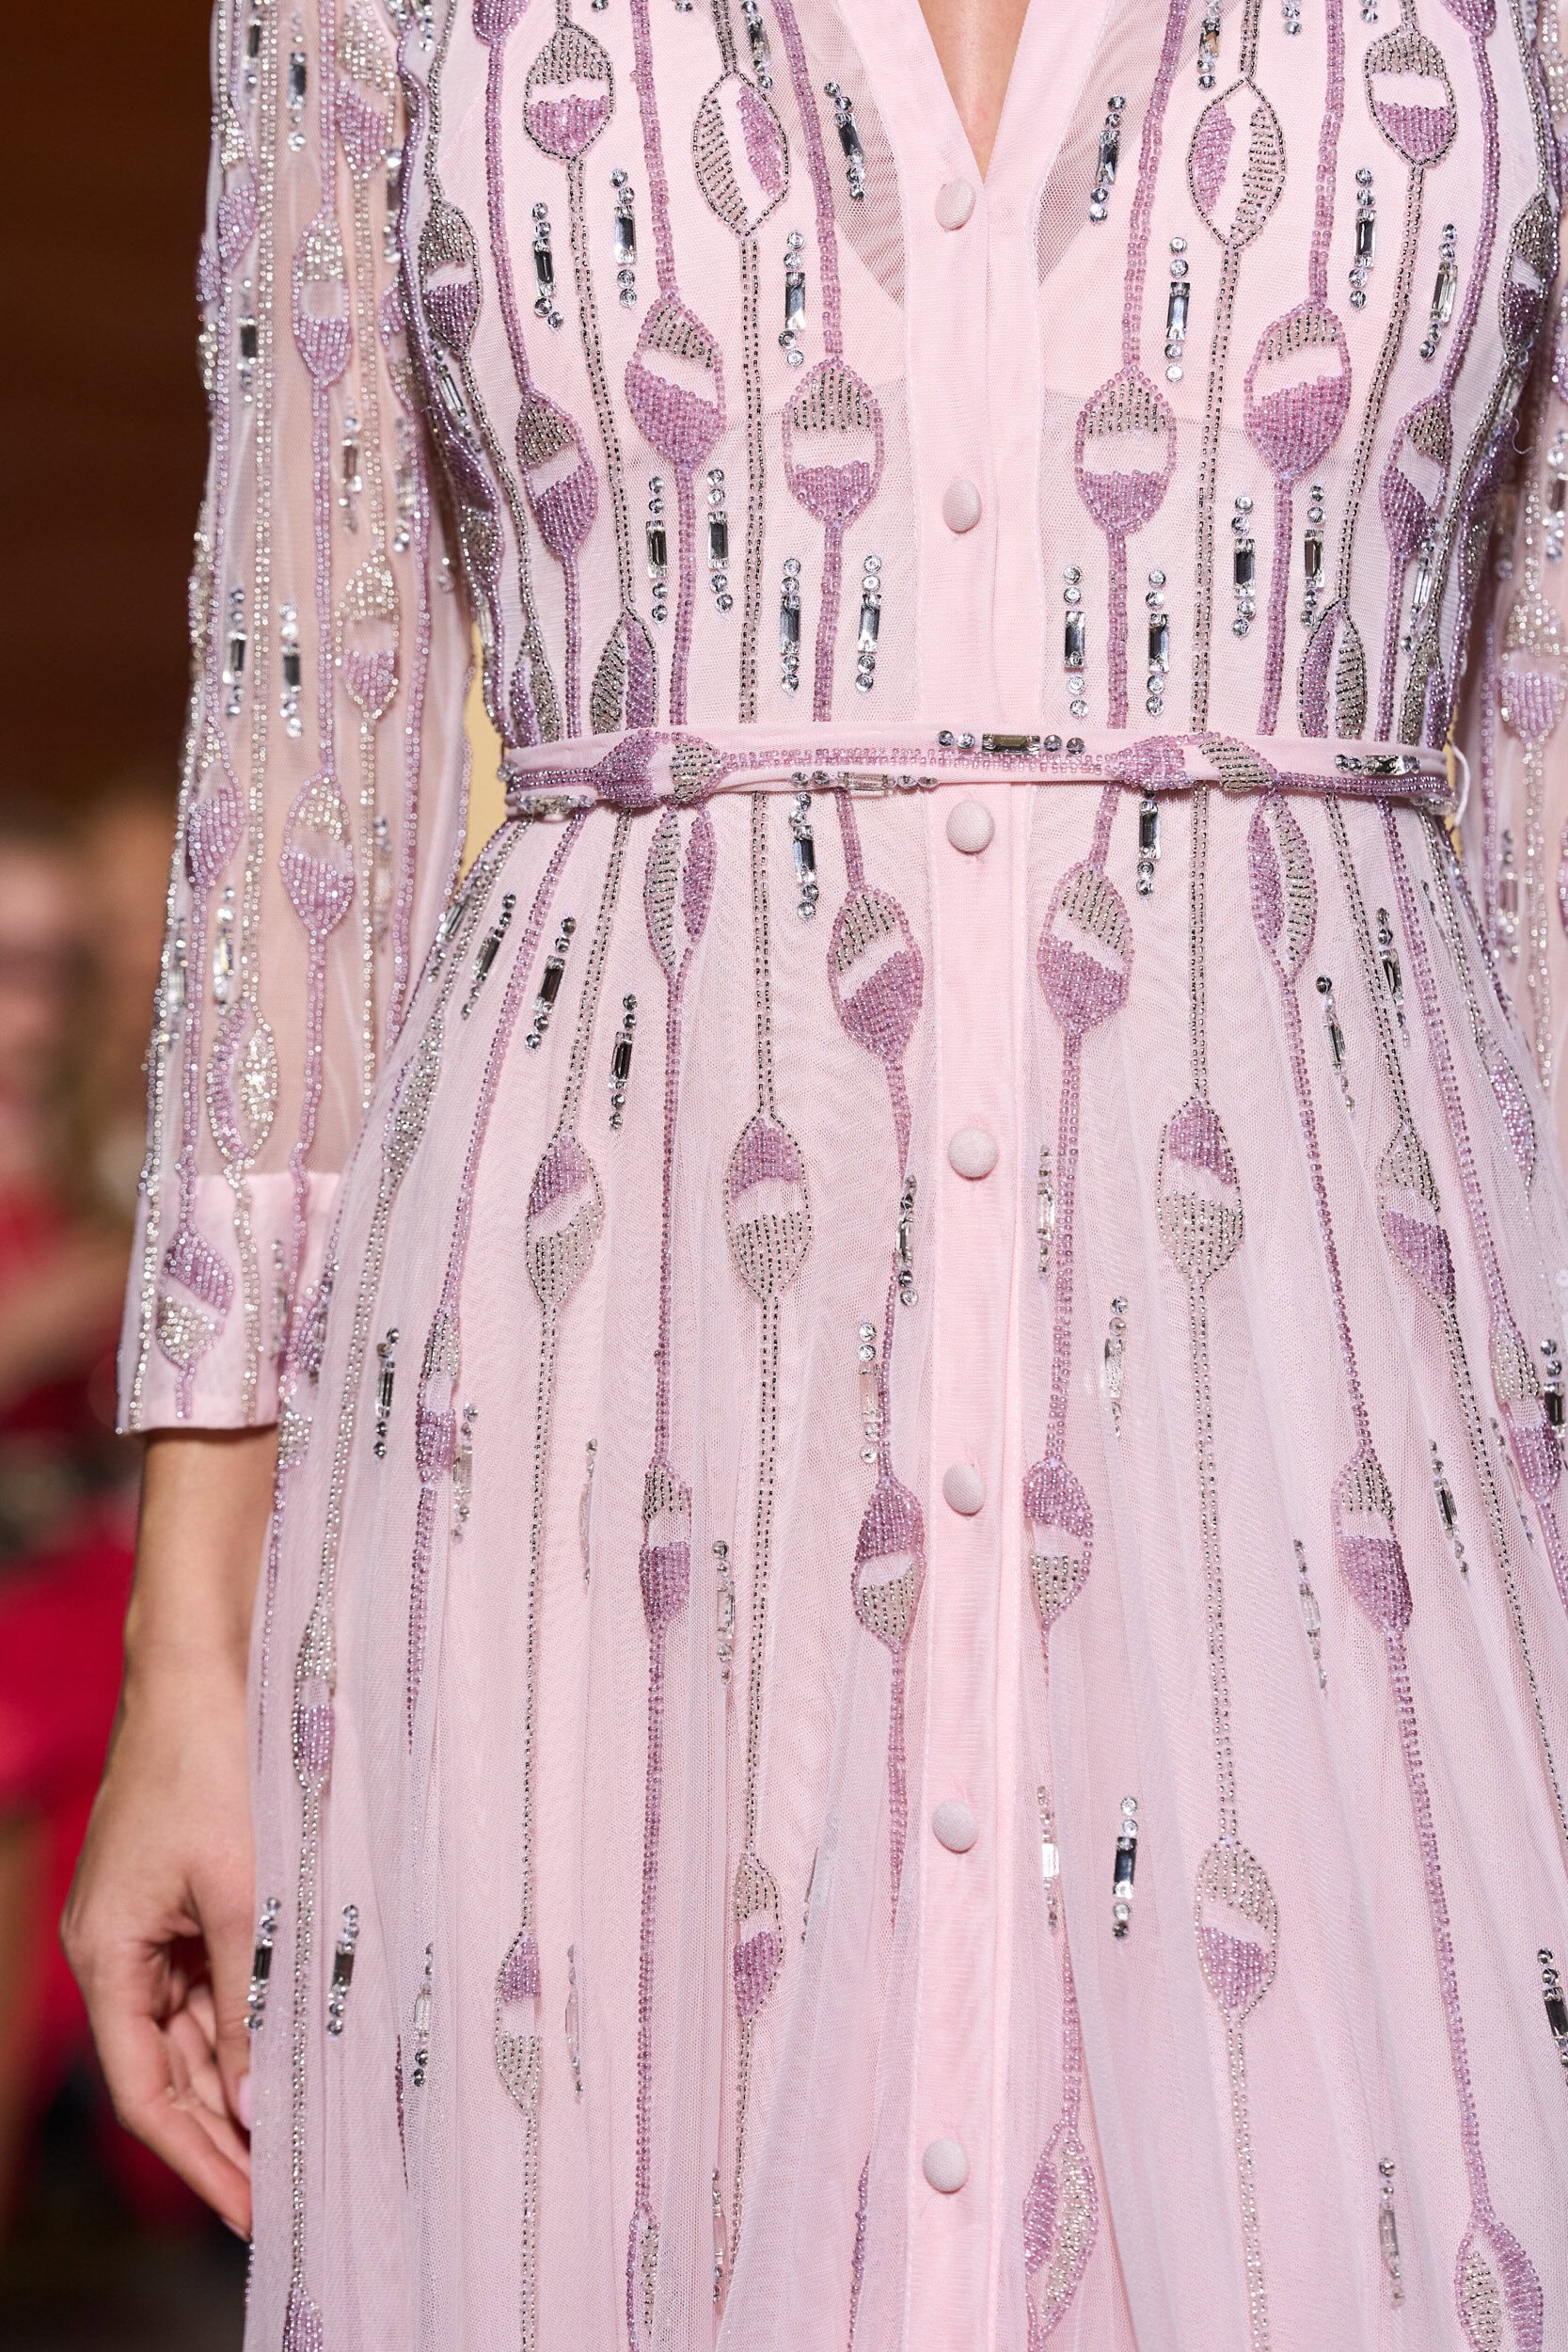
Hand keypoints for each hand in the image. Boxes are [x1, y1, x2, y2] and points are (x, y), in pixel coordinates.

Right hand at [61, 1426, 275, 2235]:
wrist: (213, 1660)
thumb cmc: (218, 1764)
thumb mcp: (245, 1892)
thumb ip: (254, 2000)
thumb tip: (260, 2102)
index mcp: (109, 1953)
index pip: (147, 2091)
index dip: (198, 2158)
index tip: (252, 2212)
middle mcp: (120, 1944)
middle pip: (172, 2066)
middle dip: (226, 2130)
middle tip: (290, 2191)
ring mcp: (154, 1914)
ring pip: (200, 2024)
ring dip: (247, 2075)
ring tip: (308, 2133)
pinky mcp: (191, 1885)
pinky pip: (220, 1973)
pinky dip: (258, 2012)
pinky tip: (303, 2045)